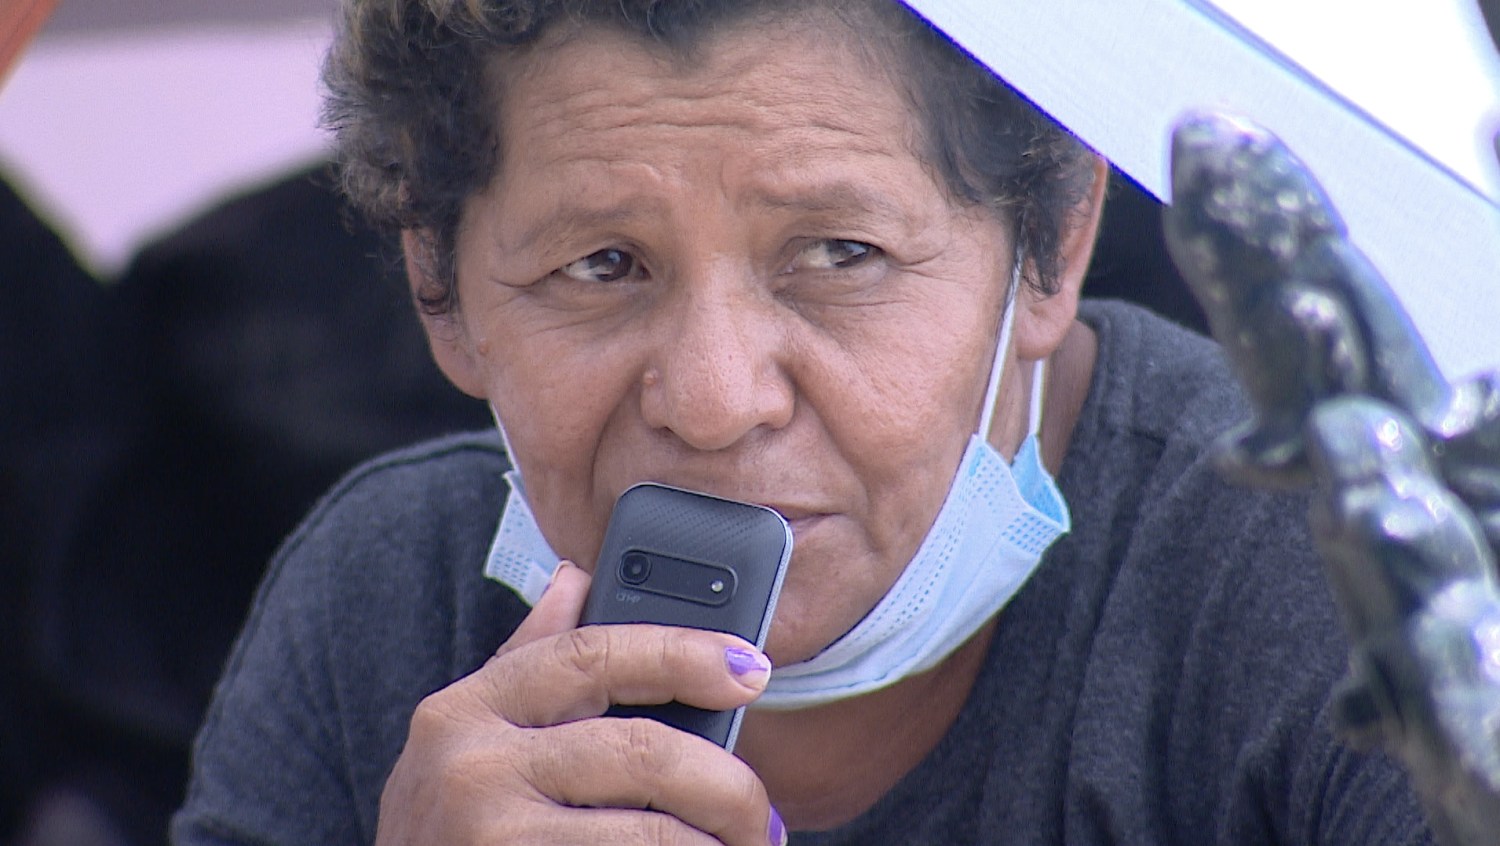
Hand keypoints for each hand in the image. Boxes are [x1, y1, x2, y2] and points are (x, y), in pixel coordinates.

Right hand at [375, 561, 786, 844]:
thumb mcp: (469, 740)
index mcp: (465, 709)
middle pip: (642, 750)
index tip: (751, 667)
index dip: (682, 653)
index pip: (591, 653)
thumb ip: (527, 662)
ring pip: (652, 832)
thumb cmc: (451, 832)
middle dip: (726, 784)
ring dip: (713, 845)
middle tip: (761, 812)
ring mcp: (489, 837)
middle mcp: (470, 767)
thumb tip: (575, 576)